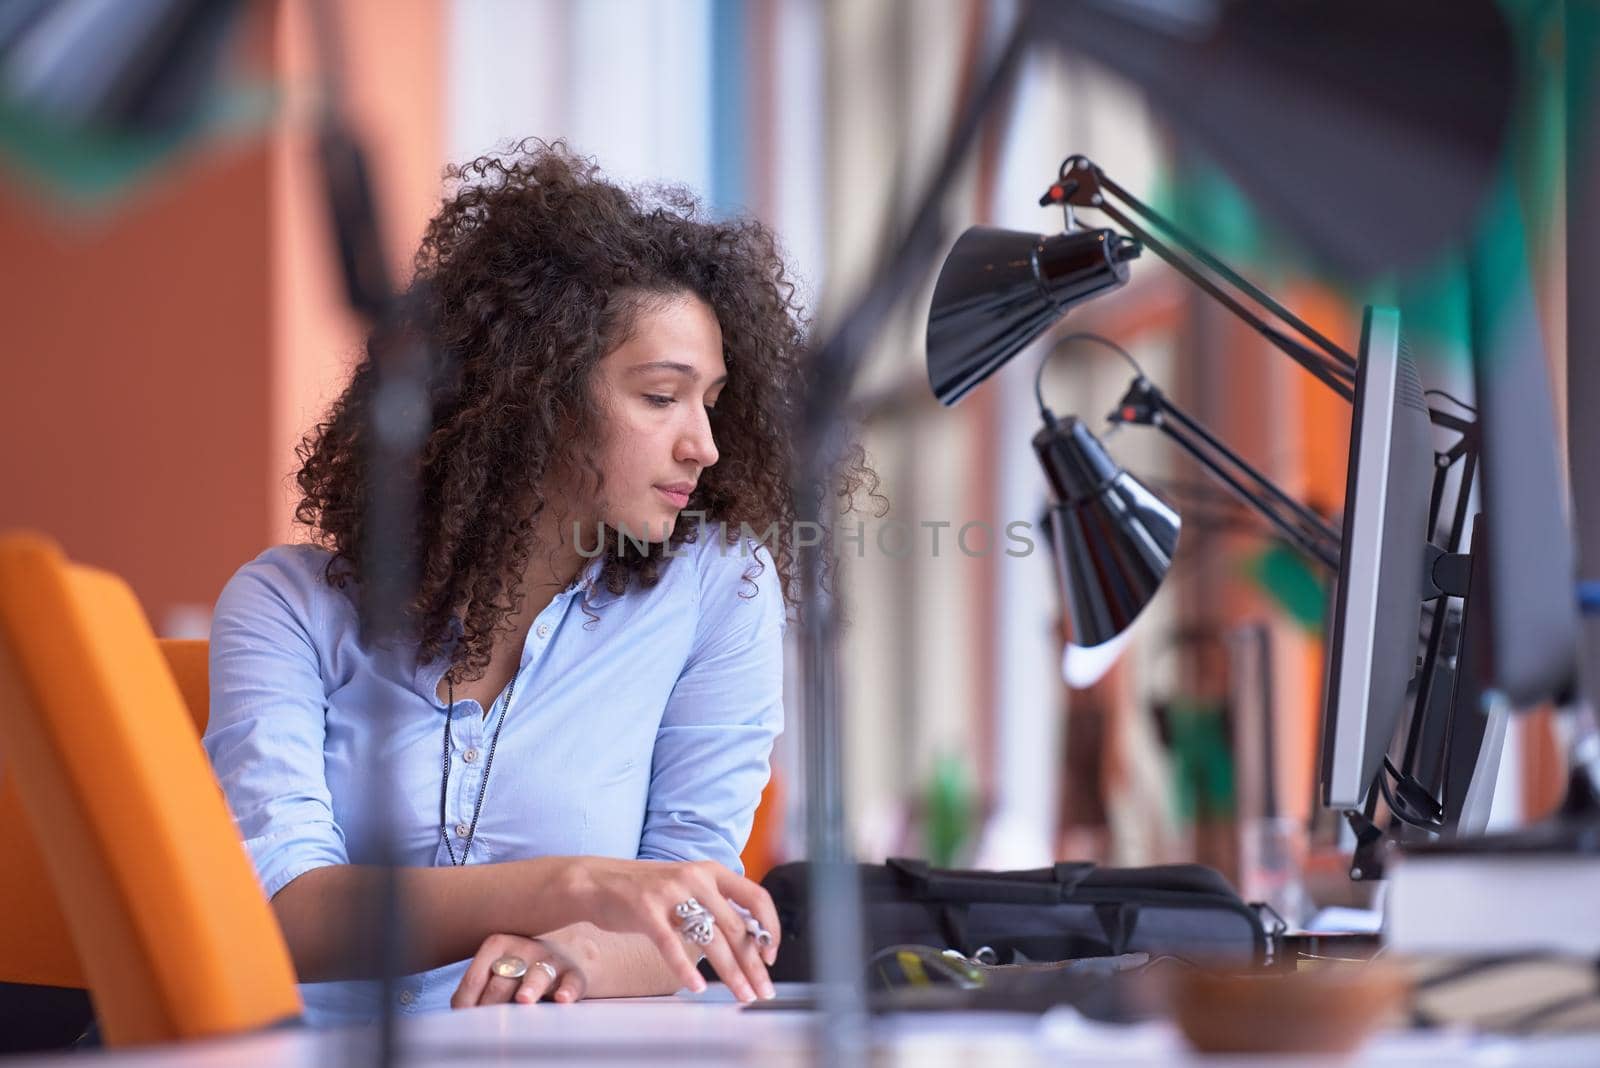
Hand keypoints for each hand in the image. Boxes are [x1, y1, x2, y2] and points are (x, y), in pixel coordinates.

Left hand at [450, 932, 586, 1008]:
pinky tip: (562, 999)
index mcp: (497, 945)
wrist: (562, 953)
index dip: (466, 1003)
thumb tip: (460, 1012)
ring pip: (538, 975)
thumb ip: (475, 988)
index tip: (463, 1020)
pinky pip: (571, 982)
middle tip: (488, 1022)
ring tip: (523, 999)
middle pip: (503, 981)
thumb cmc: (518, 968)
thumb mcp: (495, 969)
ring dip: (530, 987)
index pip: (475, 979)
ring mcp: (549, 959)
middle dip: (493, 1003)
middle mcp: (523, 948)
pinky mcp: (572, 973)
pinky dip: (567, 990)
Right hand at [564, 858, 779, 1001]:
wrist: (598, 882)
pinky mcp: (645, 910)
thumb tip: (749, 940)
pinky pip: (671, 944)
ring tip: (741, 993)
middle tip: (762, 990)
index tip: (771, 955)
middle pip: (735, 926)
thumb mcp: (688, 886)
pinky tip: (697, 986)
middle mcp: (695, 878)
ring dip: (730, 972)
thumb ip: (715, 905)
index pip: (756, 896)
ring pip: (710, 938)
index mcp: (711, 871)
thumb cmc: (647, 891)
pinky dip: (686, 968)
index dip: (769, 927)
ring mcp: (670, 893)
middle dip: (753, 963)